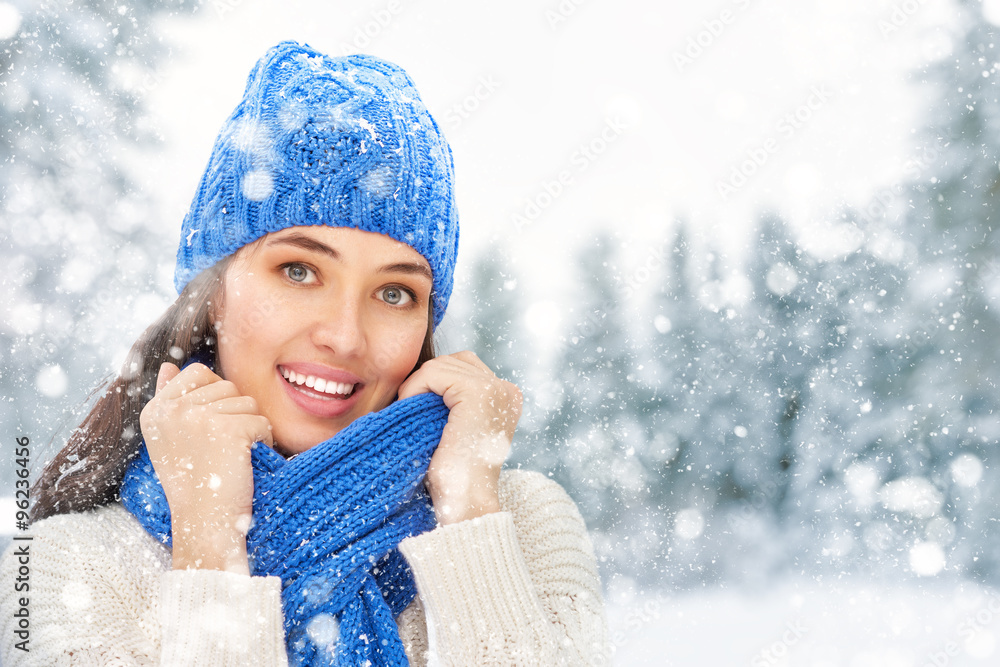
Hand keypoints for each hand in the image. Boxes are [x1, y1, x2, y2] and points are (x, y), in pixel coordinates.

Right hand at [138, 362, 271, 572]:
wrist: (204, 523)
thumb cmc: (193, 483)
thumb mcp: (171, 438)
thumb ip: (170, 399)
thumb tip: (170, 365)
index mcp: (155, 410)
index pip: (197, 372)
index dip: (215, 396)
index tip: (209, 432)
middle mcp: (172, 409)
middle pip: (227, 385)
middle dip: (234, 414)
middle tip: (220, 450)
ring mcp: (198, 417)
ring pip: (247, 402)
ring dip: (250, 429)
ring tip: (231, 458)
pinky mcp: (228, 429)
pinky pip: (262, 421)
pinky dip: (263, 442)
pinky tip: (245, 464)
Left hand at [397, 351, 521, 524]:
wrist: (463, 506)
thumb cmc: (452, 476)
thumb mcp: (454, 428)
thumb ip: (450, 400)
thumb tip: (417, 373)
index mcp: (505, 398)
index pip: (461, 367)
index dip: (433, 385)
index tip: (420, 414)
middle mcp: (506, 390)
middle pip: (452, 361)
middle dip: (427, 383)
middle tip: (413, 414)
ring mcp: (496, 389)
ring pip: (441, 365)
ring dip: (419, 387)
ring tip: (414, 417)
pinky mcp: (478, 392)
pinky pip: (433, 372)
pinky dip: (415, 388)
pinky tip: (412, 412)